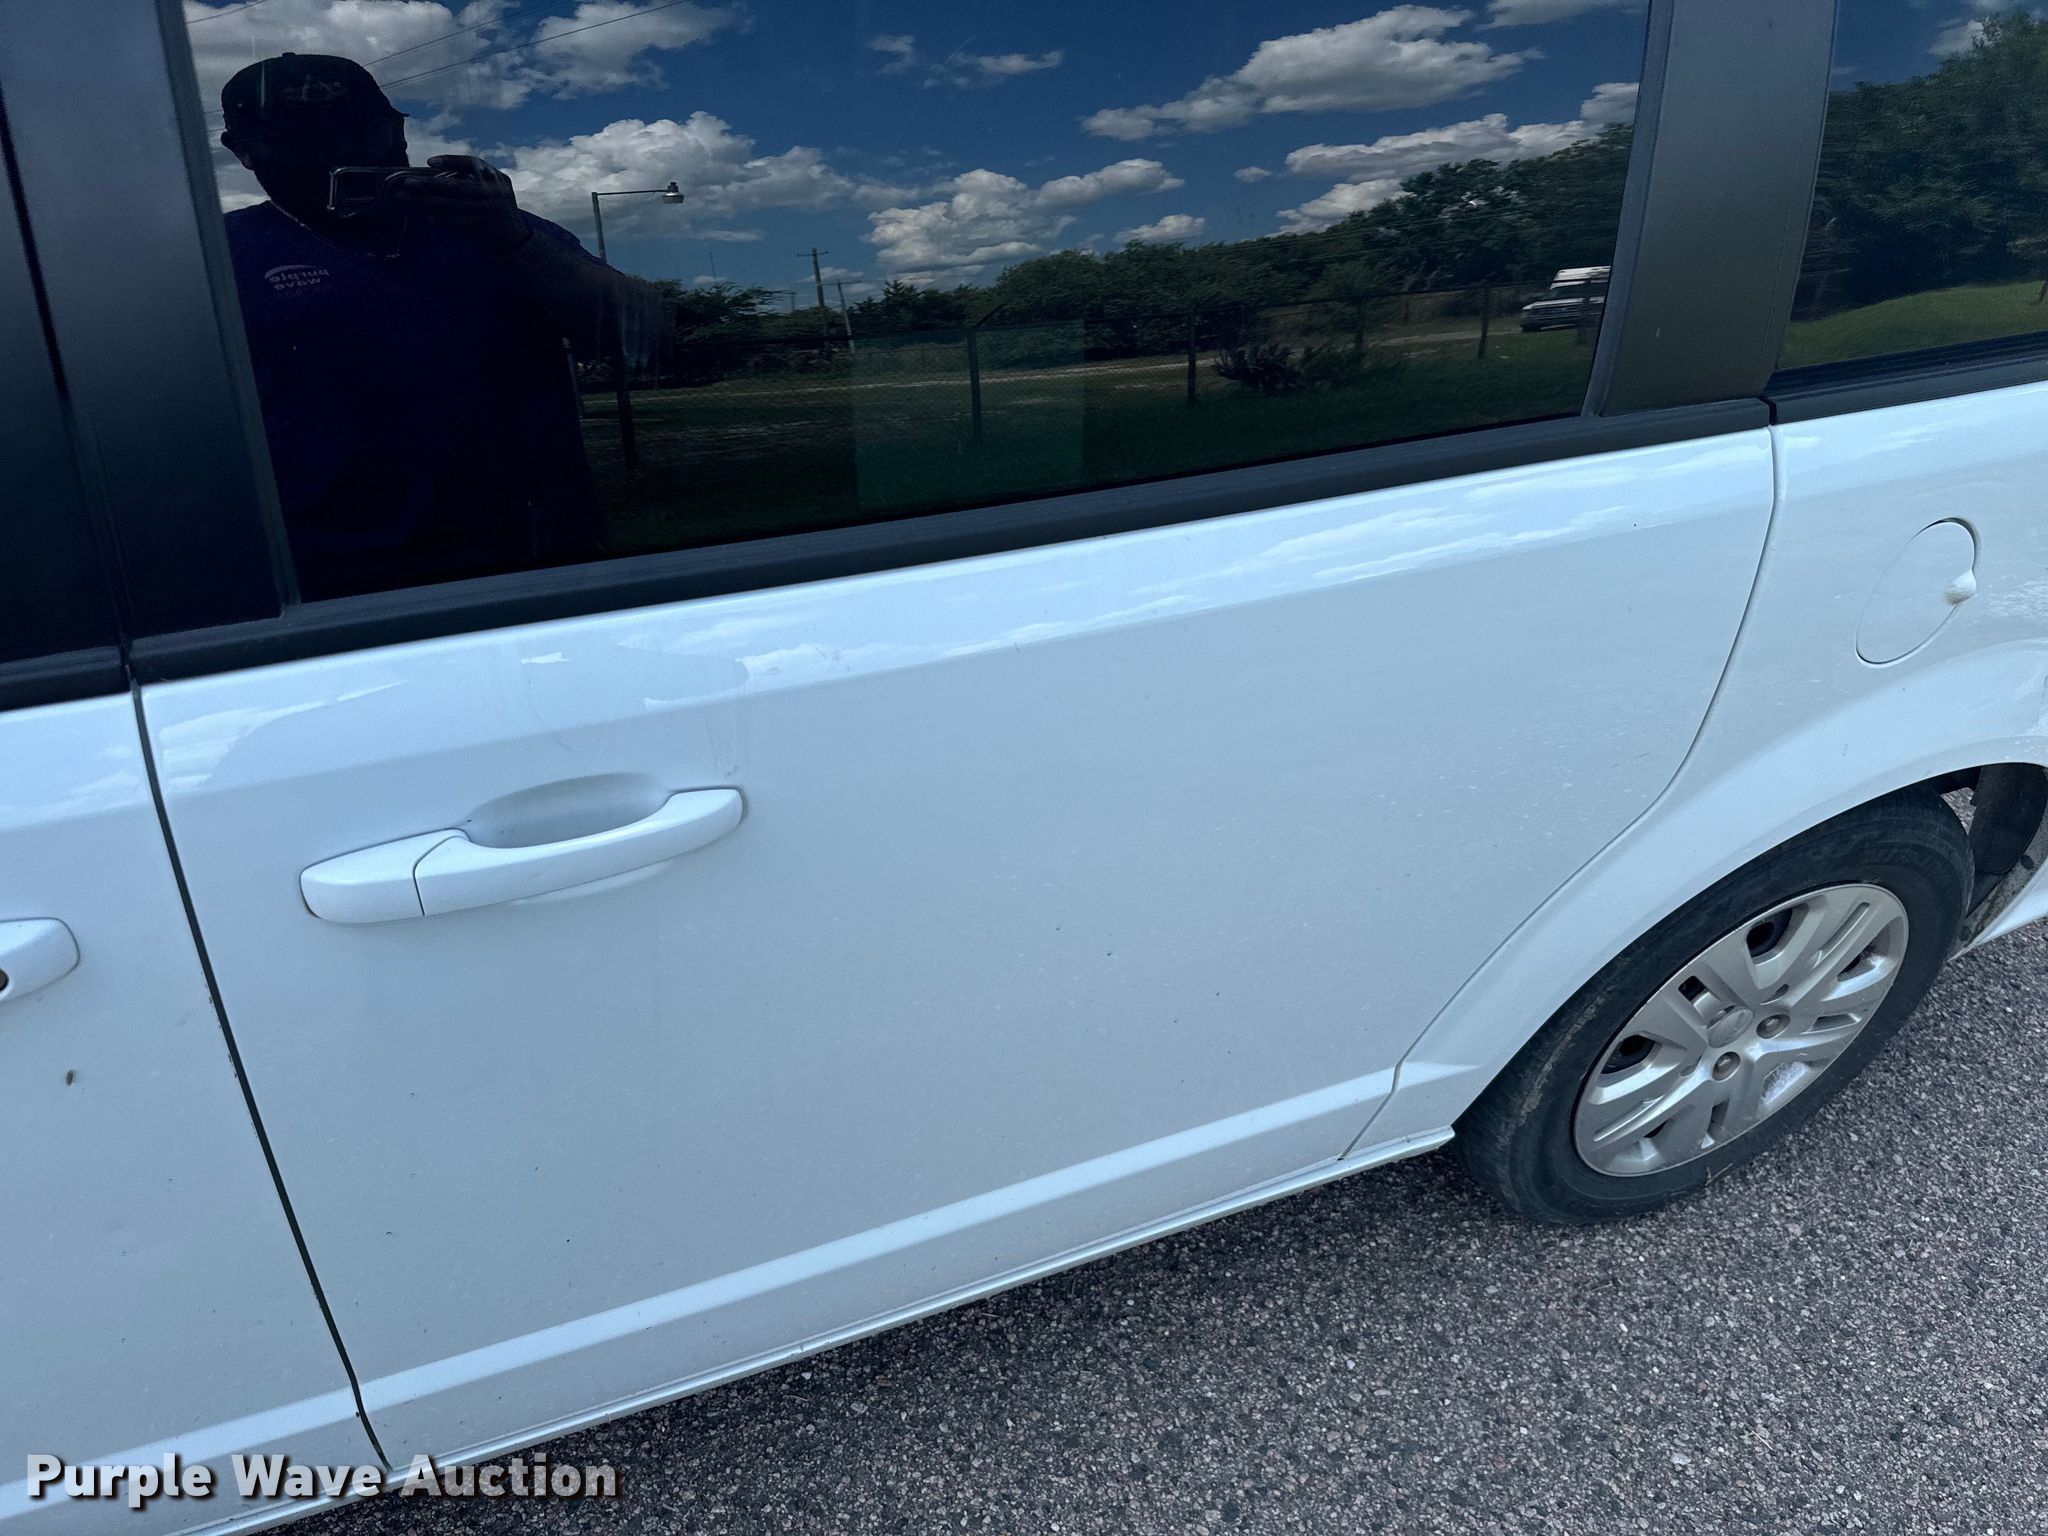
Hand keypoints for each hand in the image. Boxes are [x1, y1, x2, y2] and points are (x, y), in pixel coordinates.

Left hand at [390, 155, 528, 252]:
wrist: (518, 240)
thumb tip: (439, 174)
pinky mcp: (484, 228)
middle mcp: (493, 193)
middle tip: (407, 182)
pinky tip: (428, 218)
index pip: (472, 164)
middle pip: (456, 186)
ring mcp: (488, 211)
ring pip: (452, 205)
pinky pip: (459, 223)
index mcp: (496, 178)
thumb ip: (477, 179)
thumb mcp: (497, 188)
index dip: (451, 161)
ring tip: (407, 199)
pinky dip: (444, 221)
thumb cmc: (500, 210)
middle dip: (429, 184)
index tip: (429, 162)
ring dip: (427, 202)